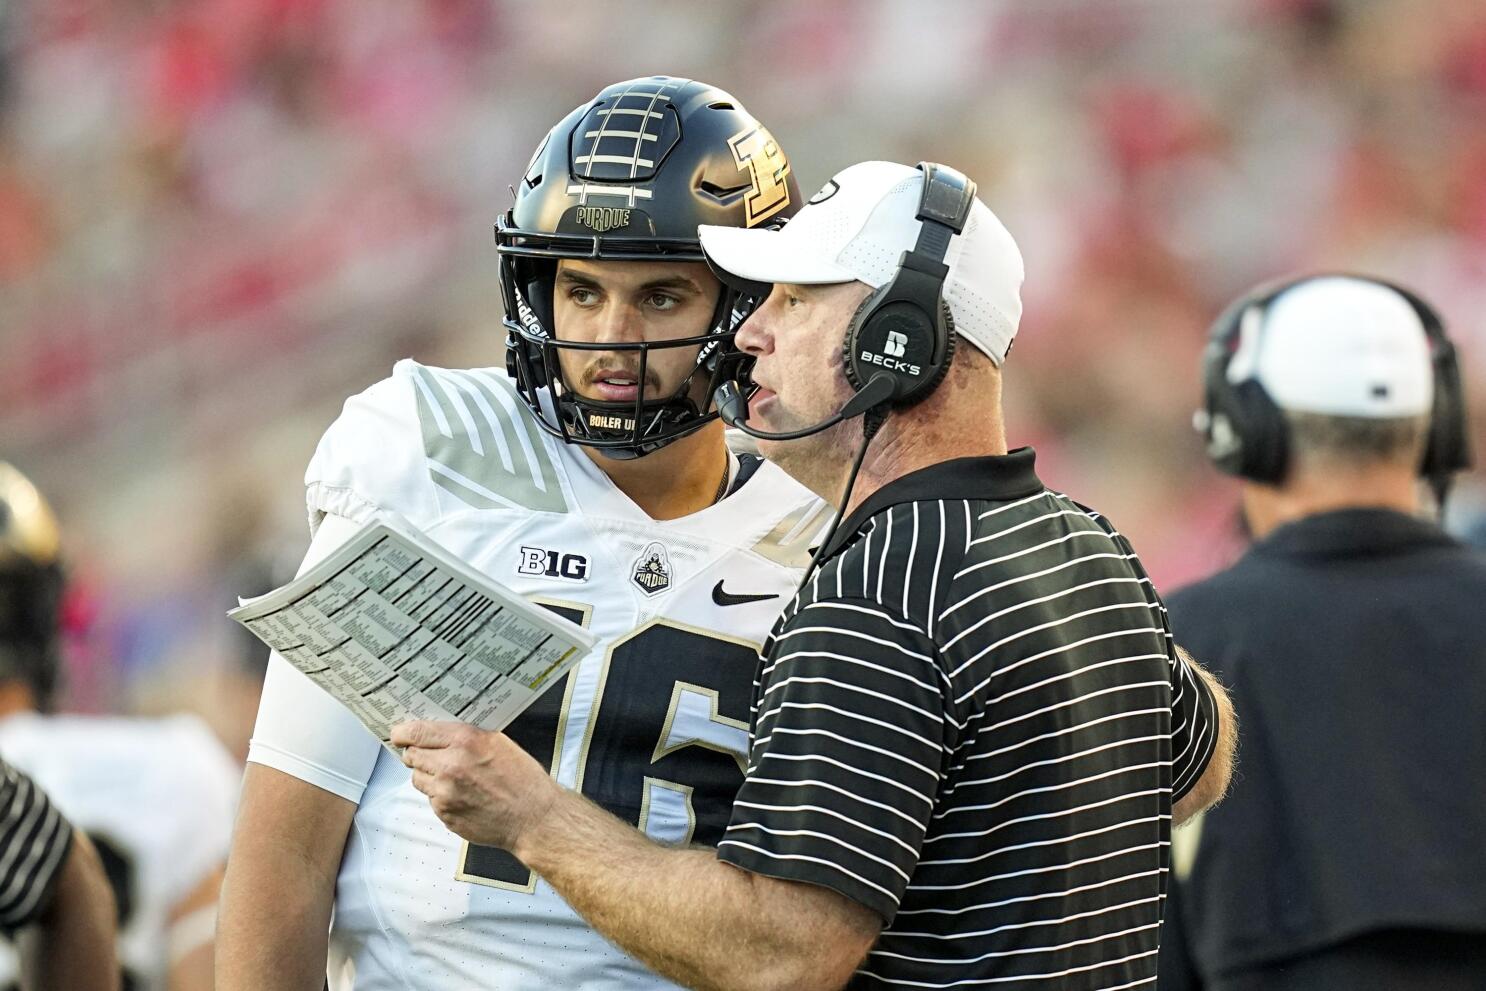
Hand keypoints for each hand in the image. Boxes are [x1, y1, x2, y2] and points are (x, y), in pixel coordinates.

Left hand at [391, 721, 558, 852]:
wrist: (533, 817)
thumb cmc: (522, 778)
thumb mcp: (497, 742)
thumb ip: (465, 735)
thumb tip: (435, 732)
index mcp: (465, 741)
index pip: (416, 732)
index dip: (403, 733)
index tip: (398, 734)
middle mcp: (450, 765)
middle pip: (412, 756)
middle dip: (418, 754)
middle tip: (432, 756)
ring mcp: (445, 793)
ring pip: (418, 779)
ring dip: (429, 776)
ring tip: (454, 779)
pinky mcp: (445, 814)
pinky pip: (431, 799)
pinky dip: (441, 796)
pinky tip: (463, 796)